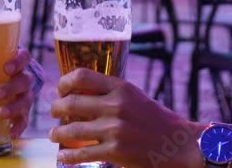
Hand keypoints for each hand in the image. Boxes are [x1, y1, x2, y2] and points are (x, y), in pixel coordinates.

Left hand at [0, 48, 35, 138]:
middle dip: (11, 88)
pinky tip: (11, 133)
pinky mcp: (23, 112)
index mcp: (15, 62)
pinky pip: (24, 120)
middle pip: (24, 80)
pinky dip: (19, 127)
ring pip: (26, 100)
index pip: (23, 57)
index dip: (18, 61)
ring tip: (0, 114)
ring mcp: (24, 96)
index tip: (6, 68)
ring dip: (14, 107)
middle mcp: (23, 78)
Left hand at [48, 69, 205, 167]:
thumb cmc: (156, 120)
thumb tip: (79, 94)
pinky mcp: (115, 151)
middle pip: (70, 103)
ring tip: (53, 135)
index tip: (60, 90)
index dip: (64, 83)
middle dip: (55, 109)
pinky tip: (63, 155)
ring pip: (71, 129)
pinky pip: (81, 153)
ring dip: (57, 133)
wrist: (178, 144)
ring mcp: (114, 129)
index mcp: (121, 87)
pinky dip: (67, 155)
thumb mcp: (134, 97)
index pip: (81, 76)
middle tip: (53, 113)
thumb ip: (110, 94)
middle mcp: (116, 105)